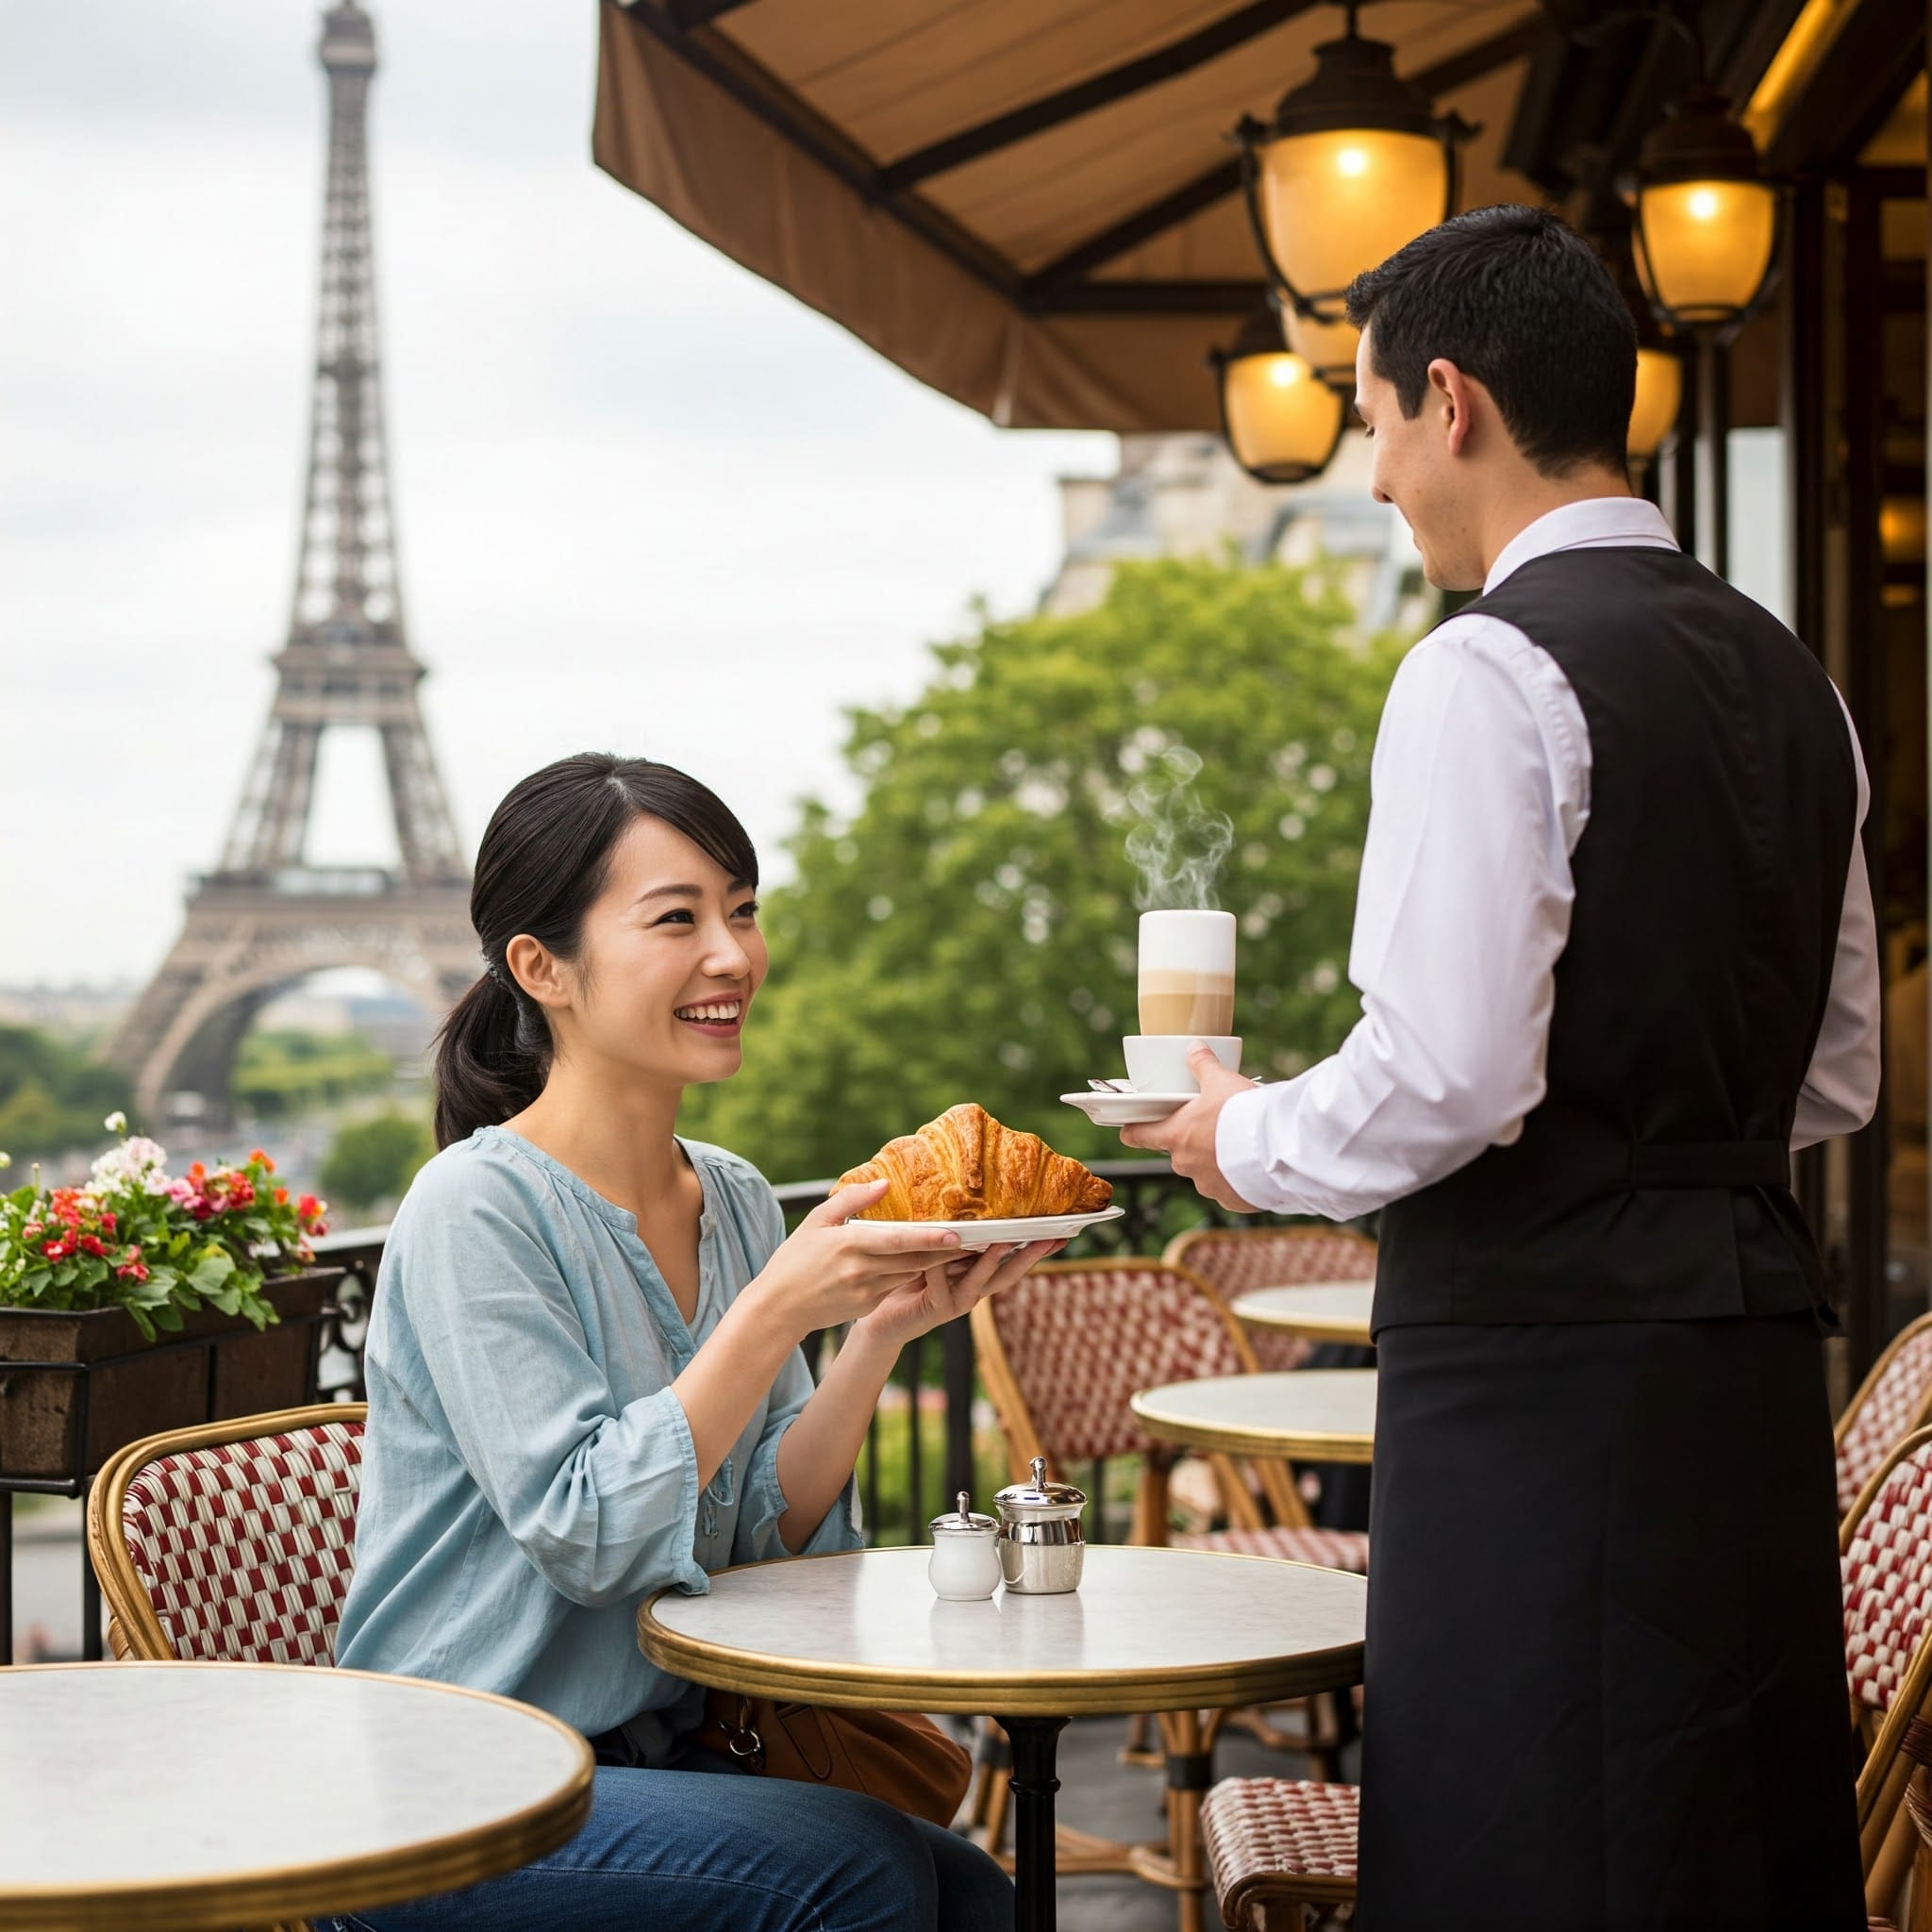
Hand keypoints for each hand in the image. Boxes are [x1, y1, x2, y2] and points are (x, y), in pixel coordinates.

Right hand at [751, 1181, 964, 1336]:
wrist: (778, 1308)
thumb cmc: (795, 1259)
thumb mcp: (819, 1221)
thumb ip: (853, 1199)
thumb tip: (886, 1182)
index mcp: (850, 1244)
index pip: (899, 1241)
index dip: (930, 1238)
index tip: (957, 1234)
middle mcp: (862, 1270)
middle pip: (915, 1260)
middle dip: (948, 1252)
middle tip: (978, 1239)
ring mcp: (866, 1292)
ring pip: (910, 1274)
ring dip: (936, 1264)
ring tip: (962, 1248)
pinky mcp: (867, 1306)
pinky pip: (896, 1286)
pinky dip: (912, 1275)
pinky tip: (929, 1263)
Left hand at [857, 1237, 1065, 1349]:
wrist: (882, 1320)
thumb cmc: (907, 1280)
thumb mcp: (934, 1254)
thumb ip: (951, 1239)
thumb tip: (966, 1200)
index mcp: (976, 1275)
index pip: (1012, 1258)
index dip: (1035, 1246)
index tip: (1060, 1231)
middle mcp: (974, 1289)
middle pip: (1010, 1271)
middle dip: (1032, 1254)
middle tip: (1054, 1236)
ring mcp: (959, 1301)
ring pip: (984, 1279)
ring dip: (996, 1259)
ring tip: (1008, 1240)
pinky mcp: (938, 1308)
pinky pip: (942, 1283)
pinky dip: (944, 1266)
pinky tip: (948, 1246)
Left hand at [1119, 1044, 1262, 1212]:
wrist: (1279, 1148)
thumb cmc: (1244, 1113)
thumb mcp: (1221, 1081)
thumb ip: (1203, 1065)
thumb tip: (1194, 1047)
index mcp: (1176, 1136)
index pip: (1138, 1135)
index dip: (1134, 1130)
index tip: (1132, 1128)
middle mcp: (1186, 1165)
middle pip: (1178, 1151)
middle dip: (1193, 1140)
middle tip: (1214, 1125)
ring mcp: (1208, 1185)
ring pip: (1204, 1171)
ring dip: (1216, 1160)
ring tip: (1239, 1144)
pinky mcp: (1232, 1201)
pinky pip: (1228, 1188)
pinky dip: (1236, 1178)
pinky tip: (1252, 1165)